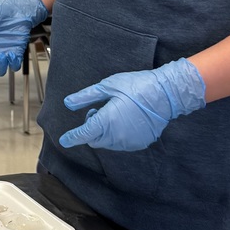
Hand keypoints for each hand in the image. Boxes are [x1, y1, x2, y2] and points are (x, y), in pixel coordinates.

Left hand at [59, 57, 205, 151]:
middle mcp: (116, 136)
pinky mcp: (139, 144)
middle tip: (98, 110)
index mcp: (106, 121)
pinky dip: (118, 135)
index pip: (83, 134)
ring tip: (114, 113)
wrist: (165, 94)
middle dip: (91, 128)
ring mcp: (129, 142)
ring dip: (104, 132)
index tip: (63, 141)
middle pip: (94, 140)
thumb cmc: (135, 86)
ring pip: (107, 143)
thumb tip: (68, 103)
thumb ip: (86, 97)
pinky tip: (126, 119)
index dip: (72, 137)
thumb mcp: (107, 86)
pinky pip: (121, 144)